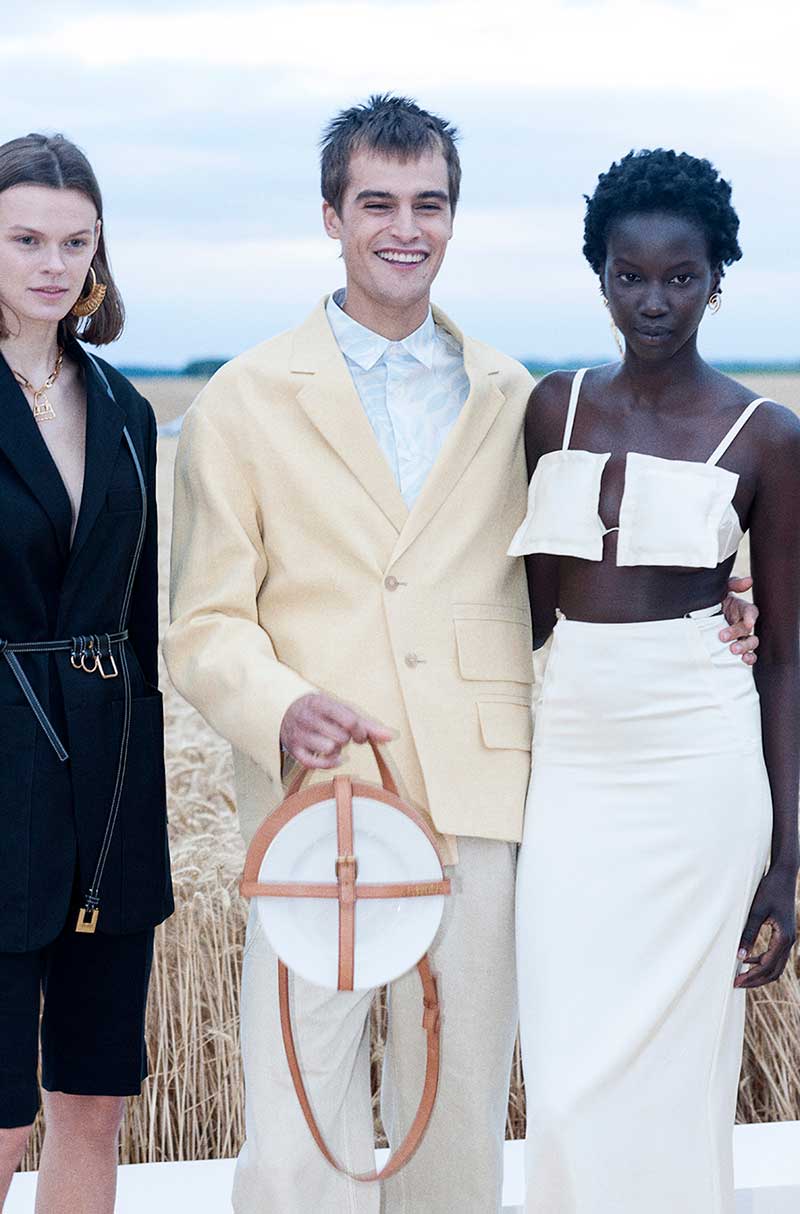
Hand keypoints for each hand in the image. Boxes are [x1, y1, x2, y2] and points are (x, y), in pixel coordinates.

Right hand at [280, 692, 393, 769]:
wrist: (286, 710)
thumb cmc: (323, 711)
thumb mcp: (343, 710)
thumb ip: (368, 724)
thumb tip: (392, 736)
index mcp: (321, 703)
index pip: (349, 720)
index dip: (360, 731)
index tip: (360, 734)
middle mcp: (308, 718)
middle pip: (341, 737)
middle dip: (347, 740)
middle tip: (343, 736)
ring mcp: (299, 734)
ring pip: (329, 750)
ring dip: (336, 750)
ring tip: (332, 742)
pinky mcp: (294, 750)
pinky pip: (315, 764)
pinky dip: (328, 763)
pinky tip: (333, 757)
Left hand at [720, 576, 758, 665]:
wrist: (697, 614)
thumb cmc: (713, 600)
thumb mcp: (720, 589)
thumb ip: (733, 584)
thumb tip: (749, 581)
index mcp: (740, 608)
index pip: (750, 611)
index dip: (750, 617)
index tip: (748, 623)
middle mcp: (742, 623)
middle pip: (747, 629)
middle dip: (737, 633)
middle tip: (723, 637)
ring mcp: (740, 636)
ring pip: (751, 643)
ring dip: (745, 647)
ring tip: (733, 650)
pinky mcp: (736, 647)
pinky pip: (748, 654)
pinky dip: (749, 659)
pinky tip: (744, 661)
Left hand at [734, 865, 797, 988]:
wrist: (783, 876)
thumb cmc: (769, 890)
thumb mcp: (755, 911)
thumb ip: (748, 934)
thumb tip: (739, 956)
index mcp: (784, 938)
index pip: (767, 966)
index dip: (751, 976)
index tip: (736, 981)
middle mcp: (790, 941)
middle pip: (774, 971)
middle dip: (756, 980)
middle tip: (737, 984)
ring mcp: (789, 939)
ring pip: (777, 966)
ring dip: (760, 973)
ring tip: (741, 975)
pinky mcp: (785, 934)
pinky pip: (776, 956)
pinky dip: (763, 962)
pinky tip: (748, 959)